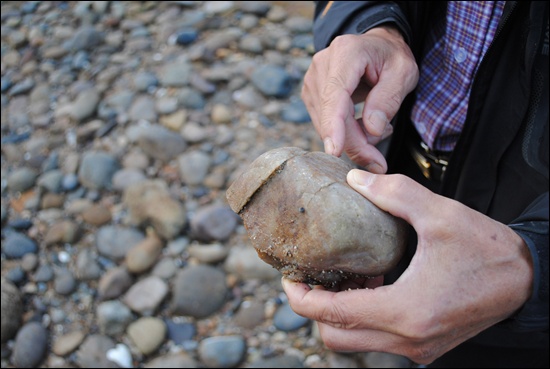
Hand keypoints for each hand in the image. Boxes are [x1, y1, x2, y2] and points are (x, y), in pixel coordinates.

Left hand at [282, 169, 533, 364]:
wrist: (527, 282)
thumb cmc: (487, 250)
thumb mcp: (440, 214)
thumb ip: (394, 193)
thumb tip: (354, 180)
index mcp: (405, 311)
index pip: (331, 315)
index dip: (300, 297)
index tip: (289, 276)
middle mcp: (407, 339)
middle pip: (334, 337)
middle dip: (313, 309)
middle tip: (308, 276)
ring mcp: (416, 348)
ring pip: (354, 342)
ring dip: (337, 314)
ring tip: (340, 276)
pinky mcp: (424, 346)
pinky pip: (377, 339)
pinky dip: (362, 318)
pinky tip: (370, 284)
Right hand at [301, 26, 418, 172]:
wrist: (376, 46)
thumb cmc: (391, 57)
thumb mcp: (404, 72)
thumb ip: (389, 99)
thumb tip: (372, 129)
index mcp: (346, 53)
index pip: (335, 94)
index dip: (334, 125)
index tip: (335, 150)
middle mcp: (322, 65)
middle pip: (332, 116)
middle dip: (355, 143)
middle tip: (378, 163)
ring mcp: (312, 81)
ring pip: (327, 125)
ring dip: (353, 138)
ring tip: (379, 125)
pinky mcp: (311, 96)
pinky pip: (326, 125)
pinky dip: (345, 133)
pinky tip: (364, 123)